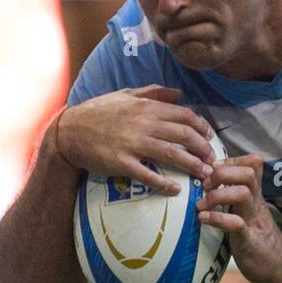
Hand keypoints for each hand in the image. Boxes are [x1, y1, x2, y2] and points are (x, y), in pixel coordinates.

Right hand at [55, 86, 215, 193]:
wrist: (68, 131)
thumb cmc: (98, 112)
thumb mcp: (126, 95)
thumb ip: (154, 92)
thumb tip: (179, 92)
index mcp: (147, 107)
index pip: (185, 115)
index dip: (202, 127)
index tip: (210, 138)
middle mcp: (143, 123)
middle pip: (184, 135)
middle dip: (203, 148)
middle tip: (212, 160)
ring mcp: (132, 143)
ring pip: (171, 154)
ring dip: (192, 166)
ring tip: (204, 175)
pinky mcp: (121, 162)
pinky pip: (147, 174)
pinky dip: (164, 183)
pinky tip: (176, 190)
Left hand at [195, 155, 281, 282]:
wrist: (281, 265)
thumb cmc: (258, 237)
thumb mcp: (248, 210)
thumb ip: (234, 195)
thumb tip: (210, 182)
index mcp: (255, 194)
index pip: (253, 163)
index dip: (231, 160)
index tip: (212, 170)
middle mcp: (256, 203)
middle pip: (248, 172)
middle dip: (222, 173)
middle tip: (205, 186)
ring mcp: (254, 220)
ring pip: (243, 193)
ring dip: (217, 196)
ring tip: (202, 205)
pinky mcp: (249, 240)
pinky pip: (236, 224)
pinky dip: (217, 219)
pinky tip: (203, 219)